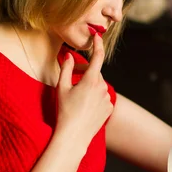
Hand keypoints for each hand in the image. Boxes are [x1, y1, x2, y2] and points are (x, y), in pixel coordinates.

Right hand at [55, 33, 113, 151]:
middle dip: (86, 73)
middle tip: (73, 80)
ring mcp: (107, 98)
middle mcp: (102, 88)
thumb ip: (66, 69)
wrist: (74, 136)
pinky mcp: (109, 108)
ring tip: (78, 99)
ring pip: (99, 86)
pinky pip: (103, 97)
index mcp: (91, 80)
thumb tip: (69, 56)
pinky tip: (85, 107)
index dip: (98, 44)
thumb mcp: (61, 88)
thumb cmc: (65, 111)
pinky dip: (95, 98)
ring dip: (90, 87)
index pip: (97, 57)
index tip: (97, 36)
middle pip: (95, 73)